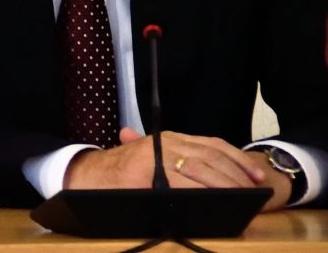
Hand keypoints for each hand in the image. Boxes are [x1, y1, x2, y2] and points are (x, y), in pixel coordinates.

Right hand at [66, 127, 267, 194]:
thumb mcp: (146, 154)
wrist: (82, 175)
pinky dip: (199, 192)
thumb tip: (210, 169)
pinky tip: (213, 201)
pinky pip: (179, 184)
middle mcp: (163, 144)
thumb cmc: (117, 170)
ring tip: (241, 199)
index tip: (256, 176)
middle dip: (236, 176)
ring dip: (224, 184)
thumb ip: (170, 156)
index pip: (212, 144)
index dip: (237, 160)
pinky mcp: (145, 177)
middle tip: (254, 193)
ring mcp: (154, 160)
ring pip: (199, 169)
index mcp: (168, 138)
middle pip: (211, 157)